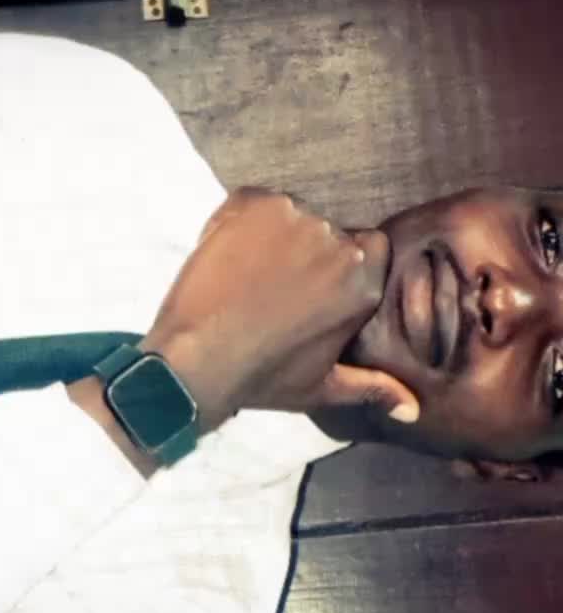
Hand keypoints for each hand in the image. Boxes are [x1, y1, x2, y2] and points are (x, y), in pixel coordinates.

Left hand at [142, 187, 418, 433]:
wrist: (198, 358)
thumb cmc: (264, 377)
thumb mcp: (323, 387)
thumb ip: (373, 388)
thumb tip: (414, 411)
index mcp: (364, 282)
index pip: (372, 248)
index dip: (344, 262)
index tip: (318, 281)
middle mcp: (338, 243)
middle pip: (331, 231)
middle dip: (308, 251)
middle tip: (275, 283)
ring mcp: (296, 217)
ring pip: (294, 215)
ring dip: (276, 236)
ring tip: (247, 272)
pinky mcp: (254, 202)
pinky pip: (255, 203)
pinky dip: (243, 221)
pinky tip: (229, 256)